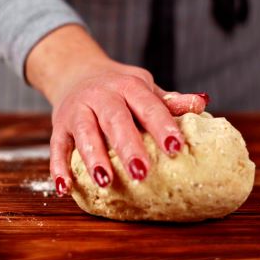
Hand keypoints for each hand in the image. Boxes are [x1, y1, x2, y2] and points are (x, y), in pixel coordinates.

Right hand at [26, 25, 207, 195]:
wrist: (76, 71)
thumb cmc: (119, 88)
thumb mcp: (144, 88)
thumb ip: (169, 101)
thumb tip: (202, 102)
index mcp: (129, 86)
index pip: (148, 106)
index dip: (162, 126)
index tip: (176, 147)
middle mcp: (102, 95)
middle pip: (115, 120)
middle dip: (128, 146)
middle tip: (142, 172)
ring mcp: (78, 110)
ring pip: (85, 132)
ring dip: (93, 157)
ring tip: (105, 181)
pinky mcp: (59, 127)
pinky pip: (57, 147)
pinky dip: (58, 168)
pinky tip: (65, 188)